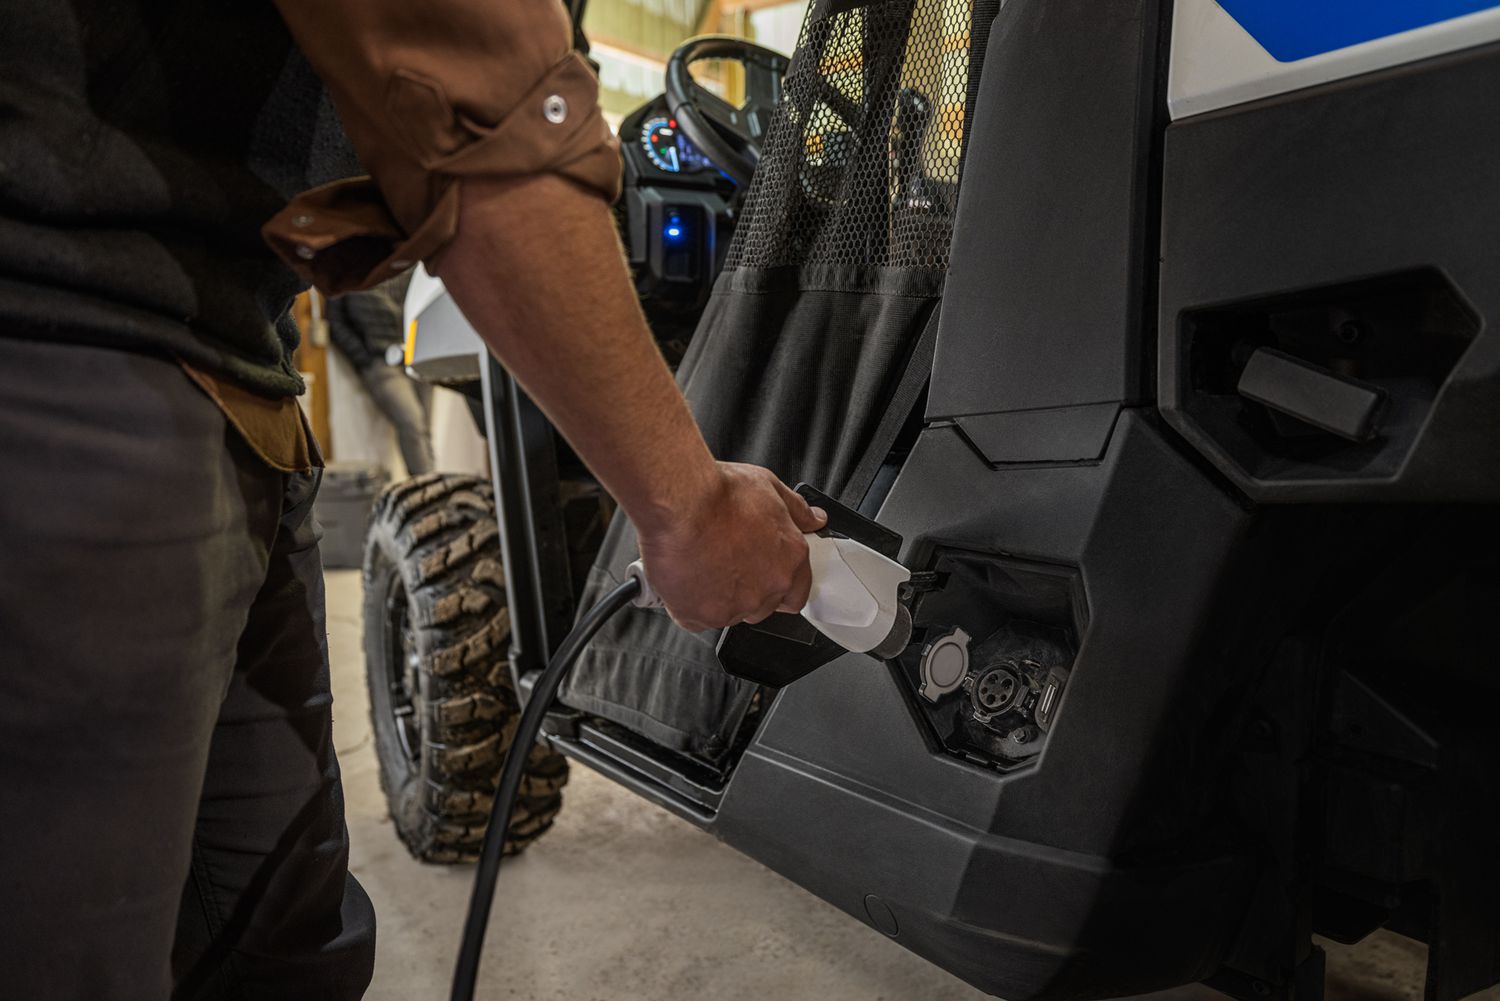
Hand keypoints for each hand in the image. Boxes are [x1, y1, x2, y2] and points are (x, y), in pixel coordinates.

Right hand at [635, 463, 827, 631]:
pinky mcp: (700, 617)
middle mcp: (766, 589)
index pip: (798, 593)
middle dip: (749, 589)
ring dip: (720, 596)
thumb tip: (814, 519)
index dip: (781, 583)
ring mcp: (733, 607)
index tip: (766, 573)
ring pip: (730, 613)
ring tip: (703, 563)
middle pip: (763, 606)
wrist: (679, 505)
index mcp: (789, 560)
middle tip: (728, 560)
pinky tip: (686, 576)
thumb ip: (797, 510)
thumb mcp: (768, 487)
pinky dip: (690, 603)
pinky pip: (697, 618)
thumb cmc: (718, 495)